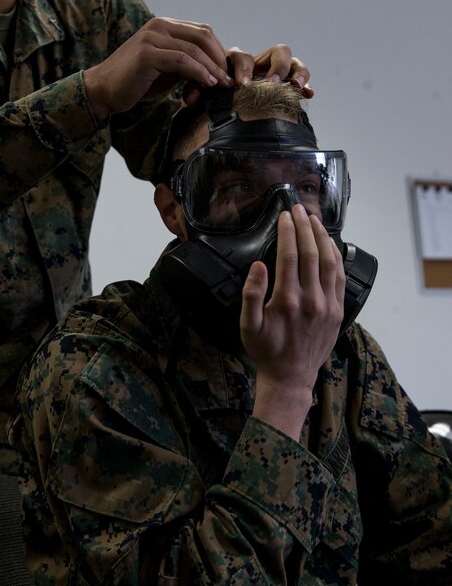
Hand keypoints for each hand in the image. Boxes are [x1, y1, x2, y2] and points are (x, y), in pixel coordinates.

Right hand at [83, 17, 231, 119]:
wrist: (103, 90)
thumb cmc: (135, 81)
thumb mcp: (166, 69)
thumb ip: (186, 63)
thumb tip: (214, 70)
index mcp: (164, 25)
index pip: (202, 31)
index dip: (218, 51)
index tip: (227, 72)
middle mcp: (158, 26)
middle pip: (203, 35)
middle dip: (220, 58)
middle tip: (229, 79)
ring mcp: (152, 37)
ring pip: (195, 49)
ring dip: (212, 68)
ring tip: (222, 85)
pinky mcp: (147, 54)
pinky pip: (182, 60)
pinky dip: (199, 72)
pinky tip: (206, 84)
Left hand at [181, 43, 312, 105]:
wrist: (228, 108)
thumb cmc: (217, 96)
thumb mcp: (206, 91)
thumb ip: (197, 90)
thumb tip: (189, 98)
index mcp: (239, 62)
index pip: (243, 56)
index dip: (244, 69)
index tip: (242, 85)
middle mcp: (261, 63)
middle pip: (277, 51)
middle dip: (277, 67)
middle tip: (272, 83)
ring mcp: (277, 72)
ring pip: (293, 61)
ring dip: (296, 72)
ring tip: (295, 86)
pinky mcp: (288, 84)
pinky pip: (302, 79)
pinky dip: (307, 84)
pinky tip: (309, 94)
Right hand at [240, 206, 344, 439]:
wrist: (291, 376)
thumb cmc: (266, 349)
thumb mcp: (247, 325)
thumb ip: (251, 294)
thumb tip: (259, 265)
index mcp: (287, 301)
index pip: (289, 255)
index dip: (287, 232)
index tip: (284, 216)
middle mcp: (311, 300)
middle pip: (310, 253)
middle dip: (304, 227)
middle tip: (298, 209)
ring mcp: (327, 305)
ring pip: (328, 261)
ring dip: (322, 237)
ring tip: (314, 220)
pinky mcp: (337, 310)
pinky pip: (338, 276)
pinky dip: (335, 256)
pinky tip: (329, 243)